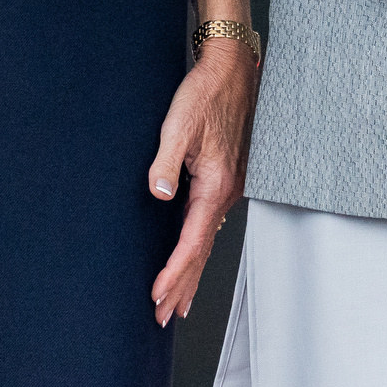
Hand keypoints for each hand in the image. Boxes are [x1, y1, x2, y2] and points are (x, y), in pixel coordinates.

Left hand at [149, 39, 259, 324]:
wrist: (231, 69)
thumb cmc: (205, 93)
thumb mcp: (179, 124)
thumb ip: (165, 161)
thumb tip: (158, 193)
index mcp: (215, 184)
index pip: (192, 241)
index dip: (173, 271)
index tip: (156, 296)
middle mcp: (226, 192)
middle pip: (202, 250)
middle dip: (182, 285)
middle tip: (163, 318)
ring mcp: (229, 187)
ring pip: (208, 240)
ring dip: (192, 272)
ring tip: (179, 302)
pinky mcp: (226, 179)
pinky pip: (212, 225)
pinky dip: (201, 248)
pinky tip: (195, 255)